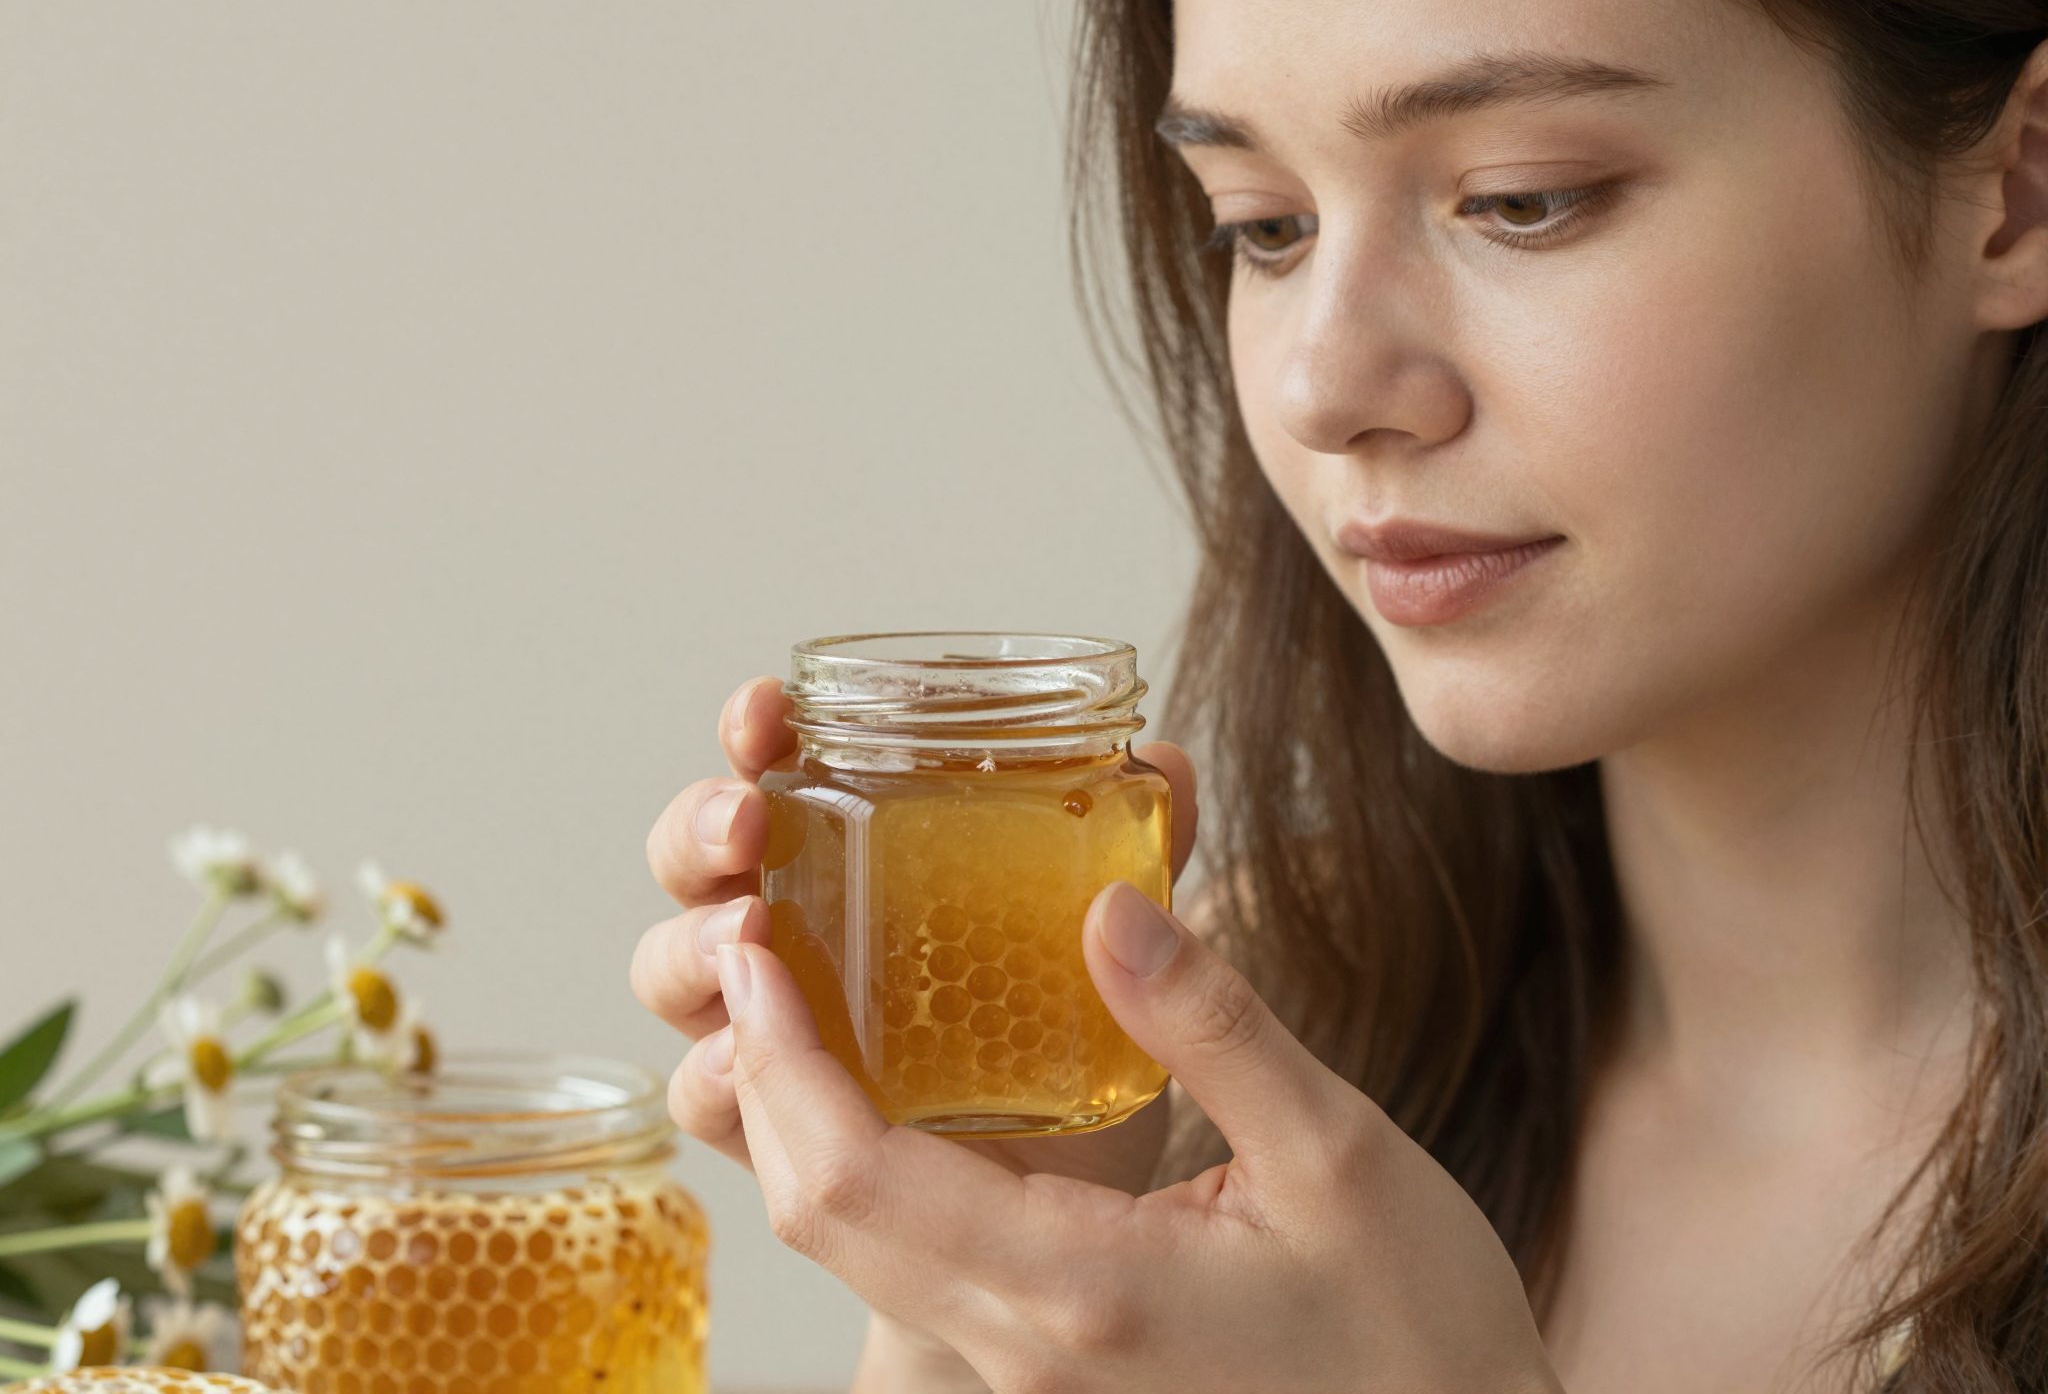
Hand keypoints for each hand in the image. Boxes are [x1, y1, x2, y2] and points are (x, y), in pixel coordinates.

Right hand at [630, 671, 1199, 1182]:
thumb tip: (1170, 759)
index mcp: (879, 870)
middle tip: (747, 818)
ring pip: (684, 983)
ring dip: (690, 947)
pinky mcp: (793, 1152)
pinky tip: (743, 1059)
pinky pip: (716, 1111)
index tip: (771, 705)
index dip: (758, 739)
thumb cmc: (1117, 1072)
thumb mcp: (1146, 952)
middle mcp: (814, 948)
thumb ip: (1152, 864)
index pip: (787, 780)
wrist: (1131, 1233)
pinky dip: (713, 1077)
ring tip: (752, 930)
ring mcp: (794, 1048)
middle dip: (695, 834)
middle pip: (702, 873)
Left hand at [710, 875, 1561, 1393]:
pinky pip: (915, 1270)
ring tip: (810, 1003)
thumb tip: (1108, 903)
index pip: (855, 1178)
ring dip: (807, 1125)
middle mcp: (1023, 1351)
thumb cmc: (1420, 1333)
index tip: (758, 950)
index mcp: (1080, 1292)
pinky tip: (903, 1093)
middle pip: (822, 1219)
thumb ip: (1214, 1027)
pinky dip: (870, 1174)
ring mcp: (1028, 1378)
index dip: (783, 1058)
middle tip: (759, 949)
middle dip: (767, 1078)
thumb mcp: (1339, 1158)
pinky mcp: (1051, 1377)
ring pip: (855, 1252)